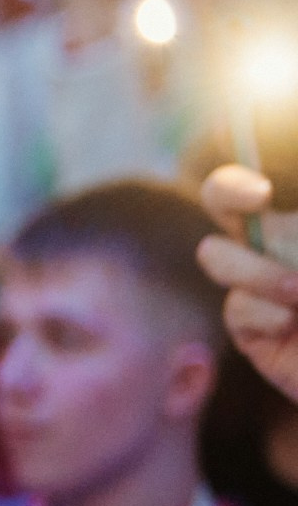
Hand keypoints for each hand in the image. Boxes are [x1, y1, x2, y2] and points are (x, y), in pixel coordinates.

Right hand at [197, 164, 297, 402]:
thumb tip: (282, 221)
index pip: (261, 181)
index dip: (246, 174)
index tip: (264, 191)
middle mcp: (279, 244)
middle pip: (221, 197)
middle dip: (229, 191)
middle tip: (261, 199)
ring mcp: (262, 286)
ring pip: (216, 254)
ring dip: (259, 270)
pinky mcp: (252, 332)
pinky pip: (236, 307)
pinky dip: (265, 313)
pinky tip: (295, 325)